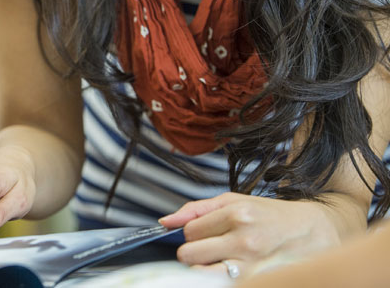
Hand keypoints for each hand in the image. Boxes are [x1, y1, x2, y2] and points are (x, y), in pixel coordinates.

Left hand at [159, 192, 340, 278]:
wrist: (315, 232)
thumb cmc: (270, 215)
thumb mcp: (235, 201)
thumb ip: (196, 210)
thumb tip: (164, 222)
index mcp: (237, 215)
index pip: (189, 232)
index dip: (192, 234)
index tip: (207, 234)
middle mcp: (245, 242)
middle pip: (189, 255)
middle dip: (194, 253)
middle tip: (211, 249)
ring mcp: (253, 267)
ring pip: (202, 275)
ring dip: (204, 269)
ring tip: (219, 261)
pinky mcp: (260, 281)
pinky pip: (223, 284)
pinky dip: (220, 278)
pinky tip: (232, 269)